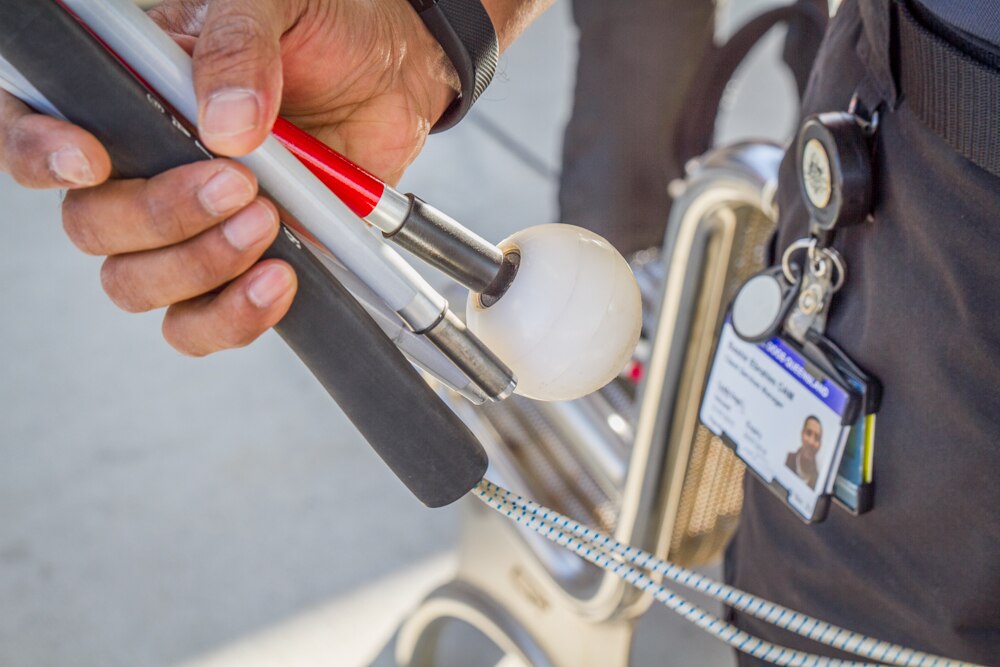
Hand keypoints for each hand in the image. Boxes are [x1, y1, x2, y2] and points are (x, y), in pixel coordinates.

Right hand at [0, 0, 457, 354]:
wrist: (390, 77)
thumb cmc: (322, 32)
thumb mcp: (274, 7)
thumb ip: (239, 47)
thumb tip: (223, 124)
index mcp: (124, 90)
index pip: (32, 127)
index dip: (37, 152)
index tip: (88, 160)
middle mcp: (142, 164)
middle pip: (92, 224)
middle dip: (161, 215)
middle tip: (238, 184)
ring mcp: (189, 223)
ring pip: (137, 282)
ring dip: (199, 265)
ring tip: (267, 221)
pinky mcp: (238, 265)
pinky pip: (201, 321)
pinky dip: (234, 314)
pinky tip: (278, 279)